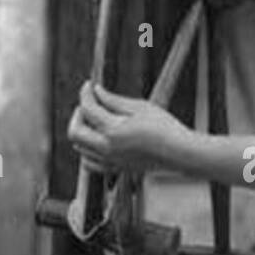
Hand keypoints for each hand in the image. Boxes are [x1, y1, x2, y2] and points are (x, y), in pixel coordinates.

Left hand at [67, 82, 187, 174]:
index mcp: (113, 130)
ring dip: (82, 131)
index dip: (85, 93)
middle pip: (75, 132)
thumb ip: (114, 100)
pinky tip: (98, 141)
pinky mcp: (116, 169)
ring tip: (95, 120)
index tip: (88, 85)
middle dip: (77, 114)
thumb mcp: (140, 107)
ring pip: (80, 148)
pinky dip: (87, 151)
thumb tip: (96, 92)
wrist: (179, 153)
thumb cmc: (164, 127)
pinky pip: (90, 163)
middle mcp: (107, 148)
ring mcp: (111, 161)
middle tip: (88, 104)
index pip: (87, 108)